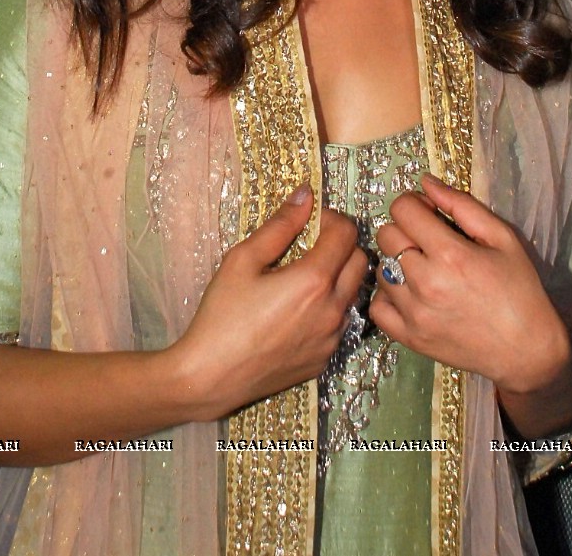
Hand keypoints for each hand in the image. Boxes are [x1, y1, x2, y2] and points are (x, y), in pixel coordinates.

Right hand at [171, 185, 367, 419]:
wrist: (211, 377)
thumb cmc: (222, 314)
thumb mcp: (243, 259)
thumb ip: (280, 225)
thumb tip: (306, 196)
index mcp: (315, 280)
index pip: (347, 233)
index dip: (330, 218)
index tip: (309, 221)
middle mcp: (333, 309)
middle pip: (360, 261)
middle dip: (342, 244)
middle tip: (310, 244)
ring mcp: (332, 338)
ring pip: (353, 293)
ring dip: (339, 276)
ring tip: (302, 277)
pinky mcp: (324, 359)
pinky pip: (340, 323)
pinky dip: (329, 307)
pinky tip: (296, 311)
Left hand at [371, 174, 571, 397]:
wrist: (527, 350)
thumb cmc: (520, 289)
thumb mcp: (502, 238)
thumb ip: (462, 205)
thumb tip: (425, 182)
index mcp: (450, 254)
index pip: (402, 209)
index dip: (415, 204)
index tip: (431, 214)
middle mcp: (425, 283)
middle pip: (386, 235)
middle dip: (405, 229)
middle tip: (428, 240)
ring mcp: (414, 314)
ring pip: (381, 269)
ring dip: (396, 262)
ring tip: (423, 269)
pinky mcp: (410, 339)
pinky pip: (377, 308)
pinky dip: (388, 297)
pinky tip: (410, 294)